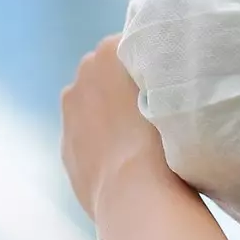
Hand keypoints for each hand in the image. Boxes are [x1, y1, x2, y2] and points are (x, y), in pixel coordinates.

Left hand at [60, 35, 178, 220]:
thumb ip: (159, 71)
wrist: (136, 193)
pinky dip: (101, 143)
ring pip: (94, 106)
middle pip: (108, 74)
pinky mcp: (66, 147)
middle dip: (124, 88)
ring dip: (109, 115)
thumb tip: (158, 73)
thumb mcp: (174, 88)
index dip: (152, 66)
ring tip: (140, 141)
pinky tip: (124, 161)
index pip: (133, 46)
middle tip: (156, 112)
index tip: (168, 86)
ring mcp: (69, 112)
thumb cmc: (165, 135)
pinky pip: (87, 137)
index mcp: (109, 51)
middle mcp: (82, 74)